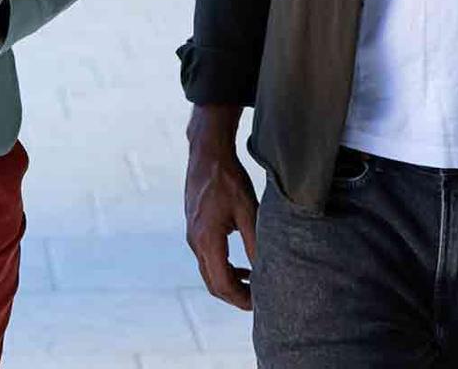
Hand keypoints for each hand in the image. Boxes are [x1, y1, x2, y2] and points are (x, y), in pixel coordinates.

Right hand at [185, 103, 257, 309]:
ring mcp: (191, 234)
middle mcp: (195, 241)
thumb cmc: (228, 179)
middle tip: (259, 300)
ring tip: (253, 284)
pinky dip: (223, 268)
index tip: (260, 303)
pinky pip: (206, 258)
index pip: (222, 284)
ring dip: (230, 282)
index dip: (241, 299)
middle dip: (235, 296)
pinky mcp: (194, 228)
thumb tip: (266, 272)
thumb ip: (255, 244)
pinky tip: (241, 265)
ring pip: (209, 272)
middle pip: (213, 283)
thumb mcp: (248, 211)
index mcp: (207, 239)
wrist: (207, 153)